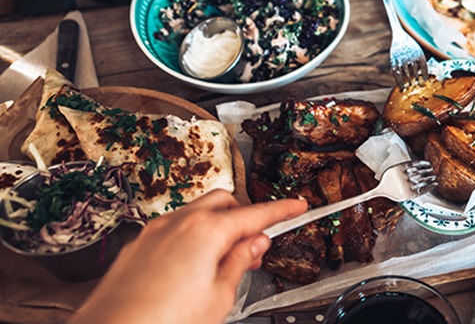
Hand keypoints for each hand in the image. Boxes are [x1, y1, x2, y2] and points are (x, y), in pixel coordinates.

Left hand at [70, 190, 307, 323]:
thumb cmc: (164, 322)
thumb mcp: (219, 297)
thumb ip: (239, 263)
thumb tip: (253, 244)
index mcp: (206, 231)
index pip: (255, 214)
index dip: (282, 210)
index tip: (297, 206)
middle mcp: (178, 222)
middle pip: (224, 202)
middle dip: (244, 216)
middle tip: (255, 247)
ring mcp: (154, 231)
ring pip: (196, 213)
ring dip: (217, 226)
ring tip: (224, 262)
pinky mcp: (138, 246)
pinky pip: (173, 229)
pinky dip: (192, 237)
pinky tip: (193, 268)